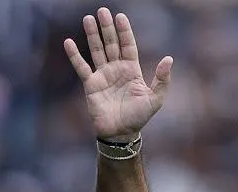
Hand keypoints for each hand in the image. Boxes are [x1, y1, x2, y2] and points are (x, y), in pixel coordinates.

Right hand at [64, 7, 172, 141]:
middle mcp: (116, 69)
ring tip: (88, 18)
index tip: (120, 17)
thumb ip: (162, 79)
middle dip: (107, 28)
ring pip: (97, 50)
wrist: (120, 133)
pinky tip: (69, 42)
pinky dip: (75, 55)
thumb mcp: (155, 99)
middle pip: (111, 43)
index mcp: (132, 70)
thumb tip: (168, 58)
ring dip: (92, 35)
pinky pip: (81, 67)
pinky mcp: (90, 84)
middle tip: (103, 11)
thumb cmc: (139, 117)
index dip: (124, 31)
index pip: (128, 45)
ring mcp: (103, 75)